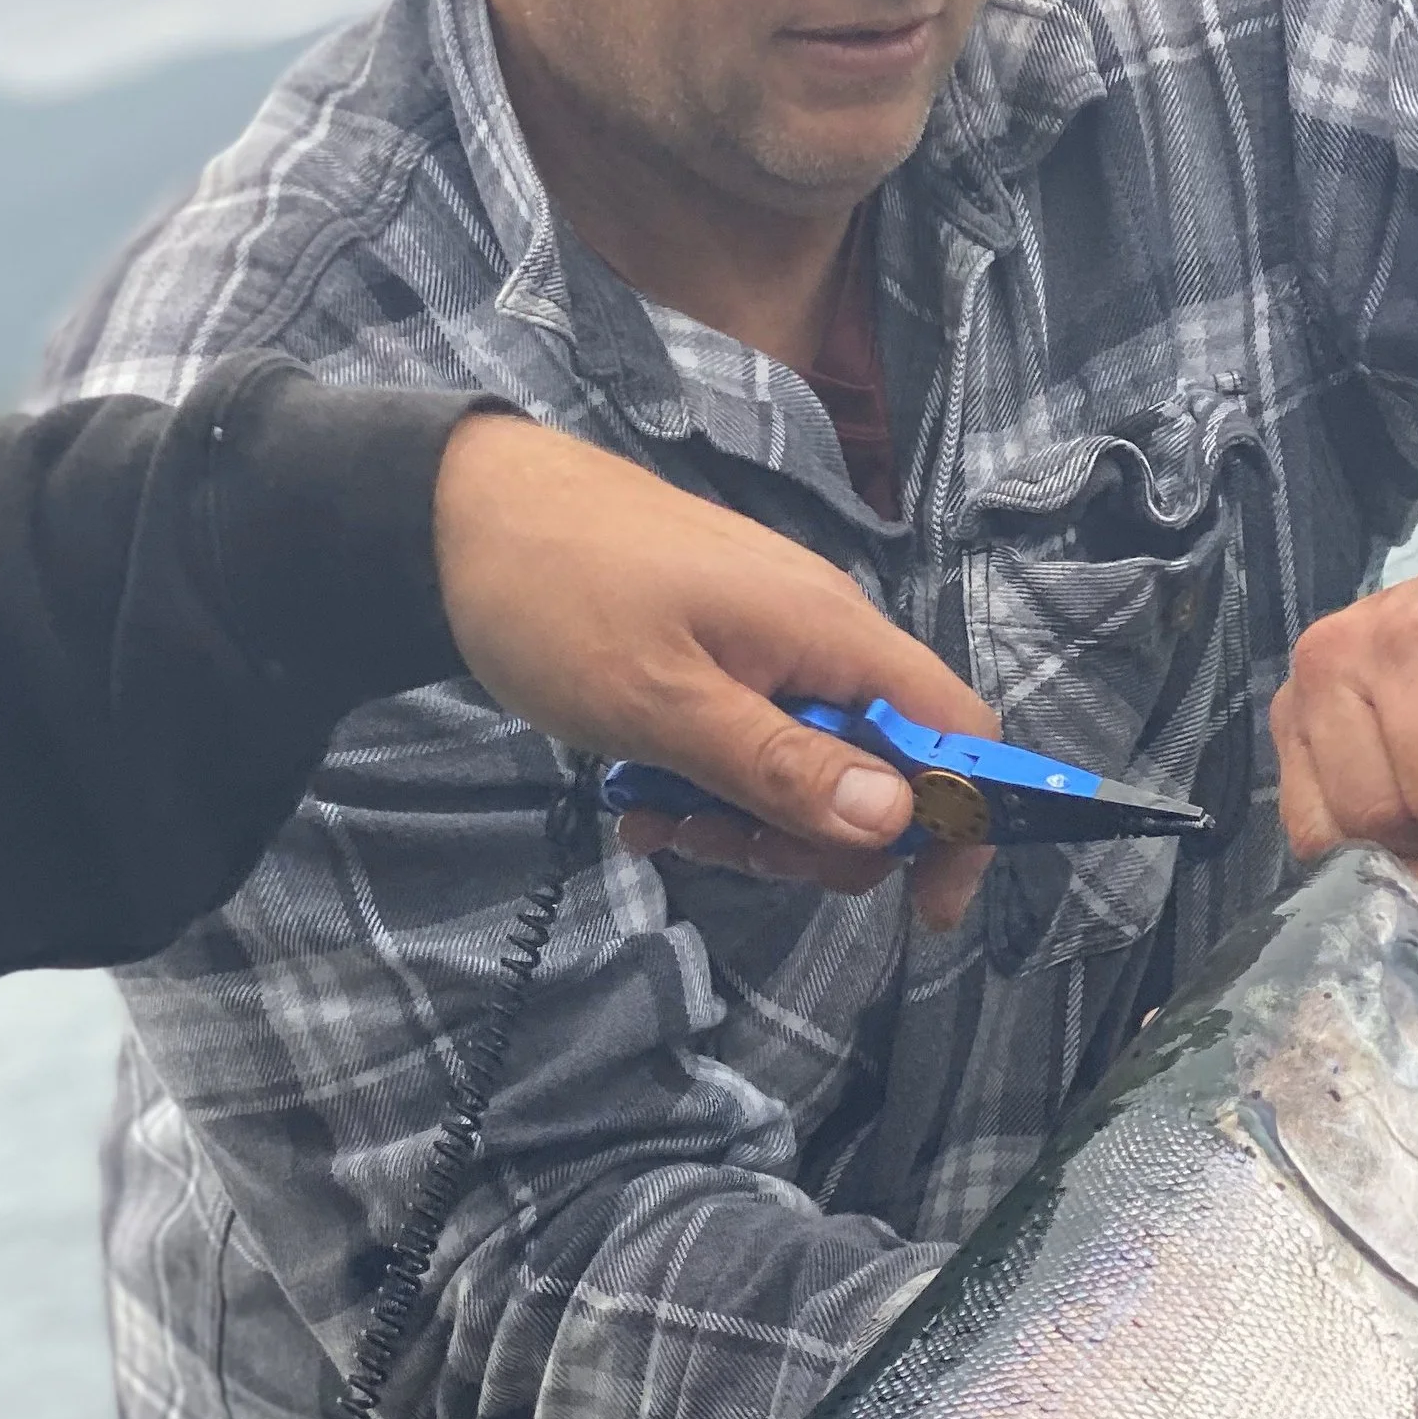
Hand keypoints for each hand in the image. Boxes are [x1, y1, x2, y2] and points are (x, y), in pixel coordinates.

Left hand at [431, 412, 996, 930]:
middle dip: (813, 835)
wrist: (457, 512)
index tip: (918, 906)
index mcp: (829, 633)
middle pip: (882, 769)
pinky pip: (747, 737)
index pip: (959, 733)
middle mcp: (818, 632)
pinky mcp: (717, 646)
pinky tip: (637, 800)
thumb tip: (899, 821)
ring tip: (657, 819)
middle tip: (721, 847)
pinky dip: (705, 782)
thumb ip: (783, 767)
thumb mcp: (664, 706)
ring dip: (743, 817)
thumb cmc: (555, 597)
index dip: (960, 824)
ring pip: (806, 765)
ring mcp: (767, 638)